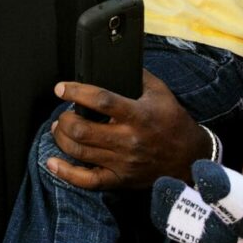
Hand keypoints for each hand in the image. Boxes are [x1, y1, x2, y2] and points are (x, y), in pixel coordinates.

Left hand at [45, 70, 203, 189]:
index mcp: (138, 115)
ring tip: (59, 129)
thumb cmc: (173, 122)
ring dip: (61, 138)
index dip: (76, 92)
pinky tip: (52, 162)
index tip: (61, 88)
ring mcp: (122, 162)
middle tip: (62, 113)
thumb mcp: (161, 93)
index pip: (101, 101)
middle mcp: (128, 140)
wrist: (190, 158)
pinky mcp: (120, 180)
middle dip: (63, 119)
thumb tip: (115, 61)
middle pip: (82, 130)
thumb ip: (138, 76)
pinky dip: (65, 173)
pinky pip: (87, 181)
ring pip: (79, 152)